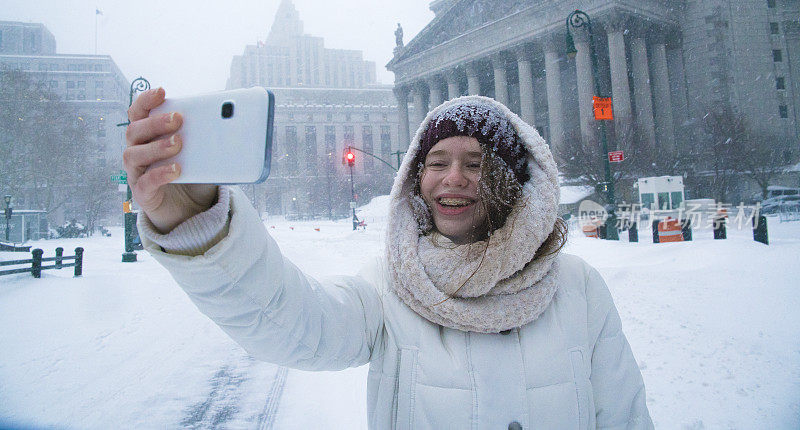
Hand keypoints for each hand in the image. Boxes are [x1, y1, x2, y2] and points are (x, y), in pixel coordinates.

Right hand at [123, 87, 217, 233]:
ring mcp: (137, 173)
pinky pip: (145, 182)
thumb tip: (233, 121)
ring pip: (133, 155)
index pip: (138, 113)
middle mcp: (138, 151)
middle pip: (135, 131)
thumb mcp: (201, 154)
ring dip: (156, 146)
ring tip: (178, 143)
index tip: (162, 92)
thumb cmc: (192, 175)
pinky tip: (176, 169)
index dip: (146, 101)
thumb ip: (208, 138)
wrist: (191, 209)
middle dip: (156, 122)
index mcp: (148, 136)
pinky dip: (160, 174)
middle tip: (178, 118)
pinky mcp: (143, 194)